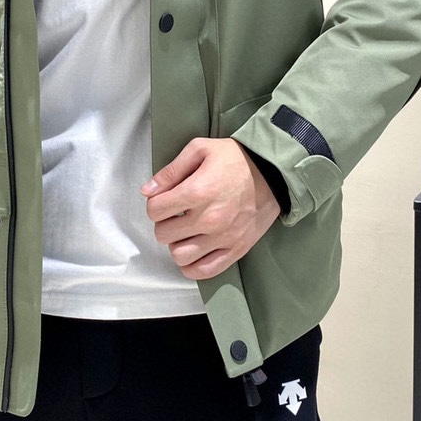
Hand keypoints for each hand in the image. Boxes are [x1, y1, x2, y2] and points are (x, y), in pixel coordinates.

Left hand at [142, 138, 279, 280]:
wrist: (273, 173)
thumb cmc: (235, 159)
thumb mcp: (200, 150)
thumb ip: (171, 171)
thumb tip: (146, 191)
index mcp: (197, 192)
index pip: (154, 210)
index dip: (155, 204)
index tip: (165, 200)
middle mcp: (208, 219)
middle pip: (163, 235)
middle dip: (164, 223)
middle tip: (176, 215)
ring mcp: (223, 238)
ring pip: (180, 256)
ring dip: (178, 244)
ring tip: (187, 232)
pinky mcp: (236, 250)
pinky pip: (203, 271)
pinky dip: (192, 266)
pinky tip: (194, 250)